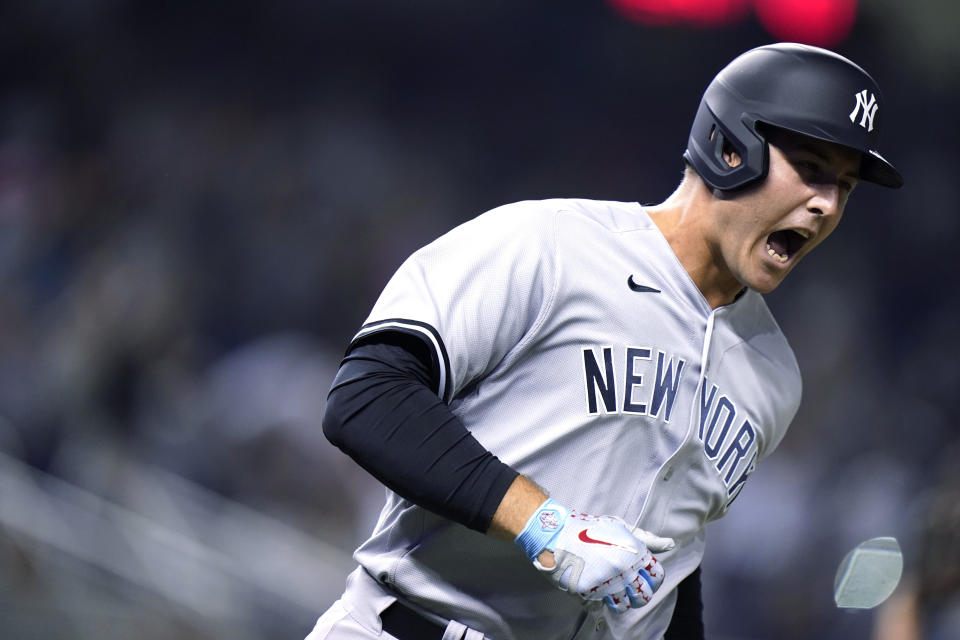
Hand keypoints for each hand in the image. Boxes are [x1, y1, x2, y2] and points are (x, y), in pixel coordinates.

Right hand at [515, 500, 673, 613]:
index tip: (643, 578)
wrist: (556, 533)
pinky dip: (598, 601)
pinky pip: (600, 606)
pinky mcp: (590, 592)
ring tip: (609, 589)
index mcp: (634, 552)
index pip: (657, 576)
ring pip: (623, 605)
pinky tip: (593, 588)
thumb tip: (670, 544)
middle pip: (643, 596)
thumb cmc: (589, 528)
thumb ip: (646, 539)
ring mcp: (607, 581)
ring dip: (618, 600)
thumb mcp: (620, 527)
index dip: (652, 579)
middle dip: (638, 594)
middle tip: (627, 588)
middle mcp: (624, 569)